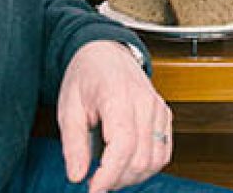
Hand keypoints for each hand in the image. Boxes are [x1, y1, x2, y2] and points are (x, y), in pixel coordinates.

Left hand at [57, 41, 171, 192]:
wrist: (107, 52)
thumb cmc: (86, 76)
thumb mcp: (68, 108)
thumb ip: (73, 144)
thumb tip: (77, 176)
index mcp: (118, 97)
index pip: (123, 146)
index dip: (109, 175)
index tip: (93, 189)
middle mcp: (144, 103)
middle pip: (141, 158)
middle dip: (118, 179)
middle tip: (96, 182)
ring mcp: (158, 109)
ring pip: (156, 160)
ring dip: (133, 176)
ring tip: (110, 174)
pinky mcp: (165, 115)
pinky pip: (164, 152)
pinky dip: (147, 167)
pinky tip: (127, 166)